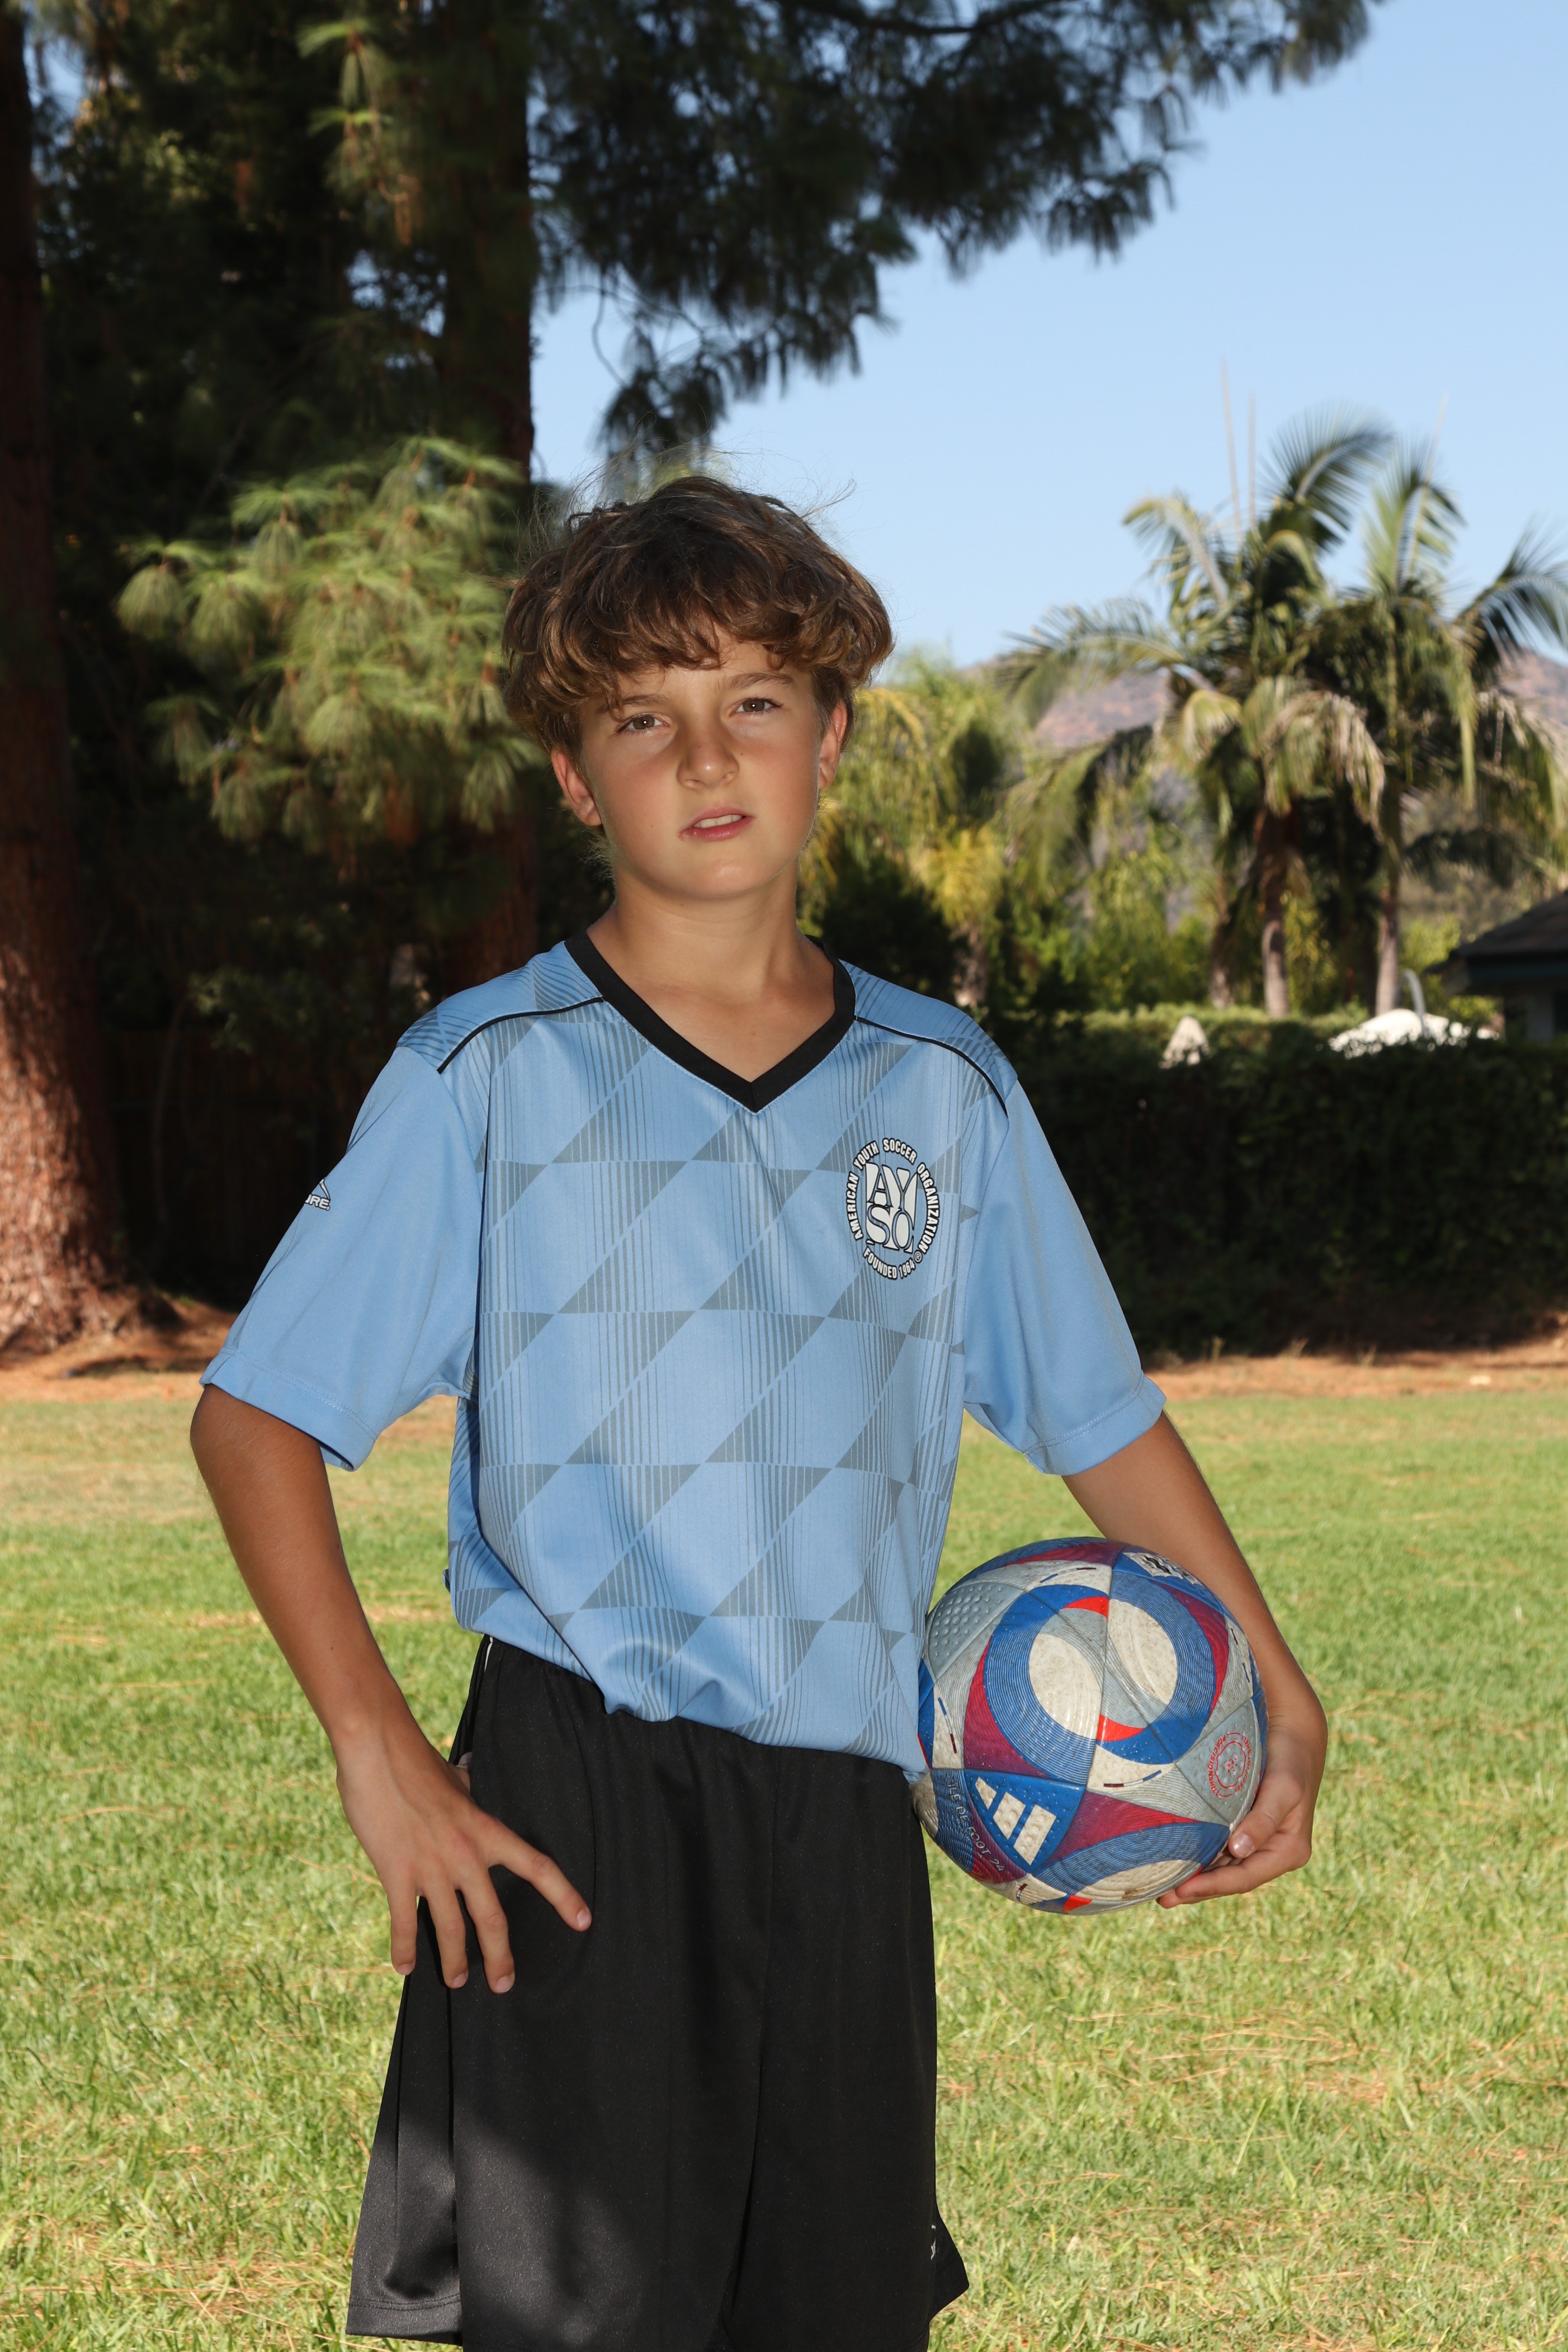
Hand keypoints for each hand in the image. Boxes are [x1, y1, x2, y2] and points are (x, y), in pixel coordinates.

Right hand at [334, 1709, 590, 1990]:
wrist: (378, 1751)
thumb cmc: (415, 1760)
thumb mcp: (455, 1778)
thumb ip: (469, 1789)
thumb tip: (473, 1775)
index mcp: (486, 1830)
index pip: (536, 1867)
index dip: (563, 1896)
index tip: (583, 1921)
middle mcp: (465, 1854)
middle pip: (492, 1917)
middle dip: (500, 1957)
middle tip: (504, 1984)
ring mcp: (431, 1866)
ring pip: (450, 1928)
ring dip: (455, 1961)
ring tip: (457, 1981)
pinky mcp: (396, 1872)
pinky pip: (404, 1921)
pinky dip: (404, 1948)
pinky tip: (405, 1968)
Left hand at [1157, 1707, 1324, 1906]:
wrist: (1294, 1731)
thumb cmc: (1290, 1759)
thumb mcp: (1283, 1788)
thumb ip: (1263, 1819)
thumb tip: (1239, 1850)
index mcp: (1288, 1851)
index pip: (1245, 1877)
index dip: (1213, 1886)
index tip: (1181, 1890)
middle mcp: (1273, 1851)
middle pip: (1231, 1878)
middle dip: (1198, 1889)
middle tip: (1161, 1898)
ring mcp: (1258, 1841)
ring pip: (1223, 1866)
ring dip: (1195, 1877)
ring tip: (1161, 1887)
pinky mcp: (1245, 1827)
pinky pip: (1220, 1849)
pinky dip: (1199, 1857)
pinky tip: (1176, 1860)